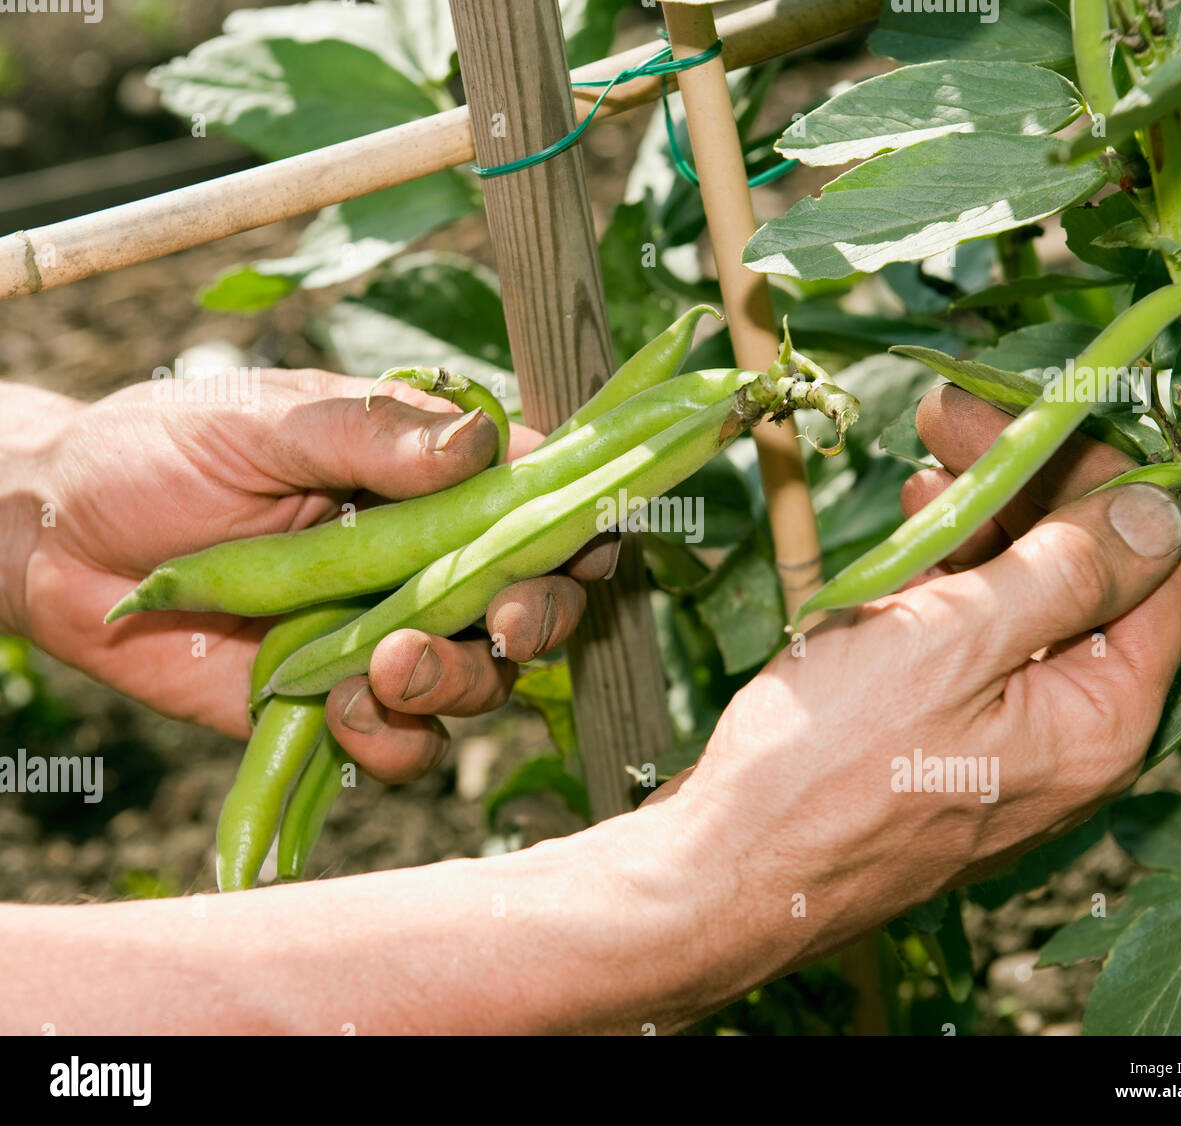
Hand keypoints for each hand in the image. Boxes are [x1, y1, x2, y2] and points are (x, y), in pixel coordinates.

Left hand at [0, 371, 614, 781]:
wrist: (58, 544)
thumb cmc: (158, 451)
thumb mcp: (261, 421)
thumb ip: (368, 433)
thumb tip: (479, 445)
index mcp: (425, 476)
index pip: (539, 494)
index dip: (578, 520)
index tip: (580, 544)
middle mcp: (426, 559)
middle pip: (535, 599)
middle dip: (536, 618)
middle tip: (500, 624)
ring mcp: (388, 636)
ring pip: (483, 680)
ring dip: (457, 683)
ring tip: (387, 668)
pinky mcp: (340, 704)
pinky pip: (407, 744)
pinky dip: (395, 741)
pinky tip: (348, 715)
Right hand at [658, 385, 1180, 969]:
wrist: (724, 868)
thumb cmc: (825, 766)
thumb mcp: (951, 644)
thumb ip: (1066, 571)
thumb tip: (1154, 505)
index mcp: (1096, 720)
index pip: (1145, 564)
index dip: (1087, 473)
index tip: (1011, 414)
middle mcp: (1066, 735)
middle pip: (1080, 576)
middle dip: (1020, 486)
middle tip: (944, 419)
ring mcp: (1002, 739)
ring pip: (1018, 603)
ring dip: (977, 526)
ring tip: (922, 474)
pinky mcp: (943, 738)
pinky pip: (967, 644)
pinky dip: (943, 584)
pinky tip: (908, 544)